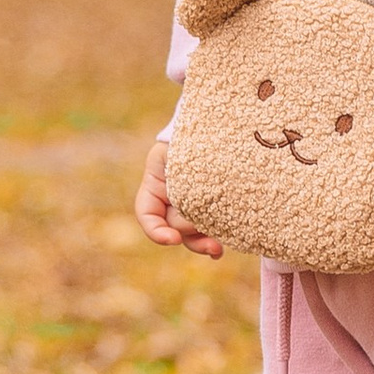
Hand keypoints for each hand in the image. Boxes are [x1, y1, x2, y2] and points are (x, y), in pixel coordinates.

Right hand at [135, 135, 222, 258]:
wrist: (227, 123)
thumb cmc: (202, 133)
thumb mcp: (185, 157)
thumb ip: (186, 188)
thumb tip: (190, 222)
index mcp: (157, 179)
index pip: (146, 213)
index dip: (156, 230)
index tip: (173, 239)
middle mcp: (171, 194)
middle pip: (172, 227)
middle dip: (189, 238)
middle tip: (211, 246)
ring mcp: (192, 200)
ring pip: (191, 231)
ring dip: (203, 242)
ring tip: (217, 249)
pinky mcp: (213, 204)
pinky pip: (209, 226)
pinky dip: (214, 236)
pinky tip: (220, 248)